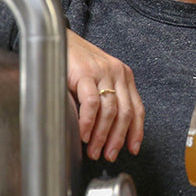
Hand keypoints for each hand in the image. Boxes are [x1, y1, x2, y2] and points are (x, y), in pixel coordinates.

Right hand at [66, 30, 144, 161]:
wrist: (57, 39)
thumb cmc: (76, 63)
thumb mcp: (98, 80)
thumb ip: (107, 98)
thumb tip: (109, 132)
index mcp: (124, 76)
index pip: (137, 108)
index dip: (136, 131)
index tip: (132, 149)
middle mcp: (117, 73)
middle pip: (125, 113)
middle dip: (118, 139)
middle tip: (109, 156)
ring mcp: (102, 72)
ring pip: (110, 110)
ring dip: (103, 136)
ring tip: (95, 151)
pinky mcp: (84, 73)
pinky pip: (91, 103)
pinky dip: (89, 123)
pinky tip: (84, 135)